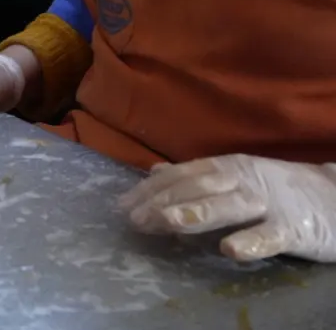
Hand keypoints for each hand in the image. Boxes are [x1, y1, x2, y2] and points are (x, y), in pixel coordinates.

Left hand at [121, 155, 335, 262]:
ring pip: (228, 206)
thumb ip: (195, 177)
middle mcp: (243, 179)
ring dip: (195, 214)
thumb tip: (154, 173)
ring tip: (165, 223)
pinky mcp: (294, 228)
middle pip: (198, 187)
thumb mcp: (235, 177)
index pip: (181, 175)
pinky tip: (229, 250)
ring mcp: (269, 203)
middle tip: (133, 219)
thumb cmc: (279, 191)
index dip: (151, 190)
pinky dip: (250, 242)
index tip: (123, 205)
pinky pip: (270, 236)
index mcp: (226, 167)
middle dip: (163, 202)